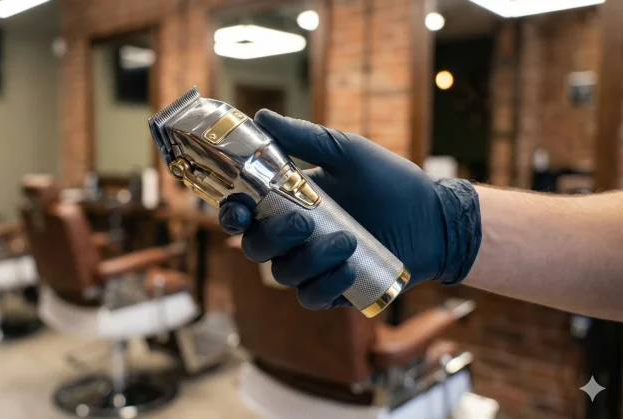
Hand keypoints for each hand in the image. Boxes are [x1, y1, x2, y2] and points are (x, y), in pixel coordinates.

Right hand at [220, 110, 480, 309]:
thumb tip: (261, 115)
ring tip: (347, 241)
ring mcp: (312, 264)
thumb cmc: (390, 181)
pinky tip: (348, 268)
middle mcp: (293, 237)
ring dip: (309, 259)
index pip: (244, 213)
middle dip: (273, 237)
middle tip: (305, 222)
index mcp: (287, 202)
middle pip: (255, 247)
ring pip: (284, 274)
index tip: (241, 207)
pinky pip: (311, 297)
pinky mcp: (334, 288)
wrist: (434, 217)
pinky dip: (325, 284)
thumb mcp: (348, 152)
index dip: (232, 213)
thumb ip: (304, 138)